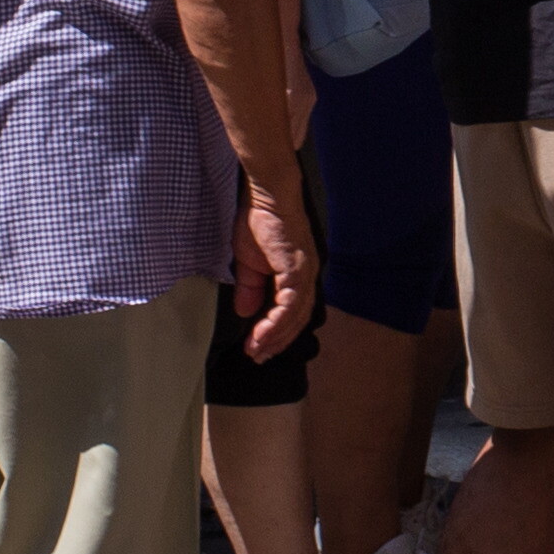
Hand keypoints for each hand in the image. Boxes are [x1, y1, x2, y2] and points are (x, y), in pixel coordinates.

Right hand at [231, 174, 317, 355]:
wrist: (264, 197)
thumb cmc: (258, 223)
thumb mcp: (248, 264)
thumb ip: (249, 289)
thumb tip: (245, 312)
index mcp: (298, 276)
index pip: (292, 313)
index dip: (276, 333)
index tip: (257, 348)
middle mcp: (307, 277)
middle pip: (297, 321)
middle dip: (276, 342)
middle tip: (257, 357)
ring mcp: (305, 274)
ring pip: (295, 317)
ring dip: (274, 337)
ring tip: (256, 350)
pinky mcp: (297, 270)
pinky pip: (290, 305)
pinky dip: (275, 323)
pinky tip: (260, 334)